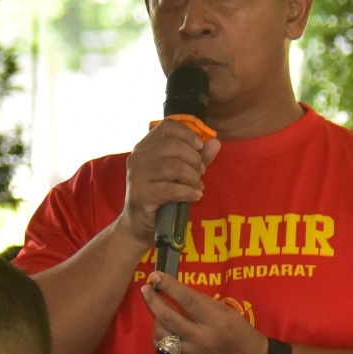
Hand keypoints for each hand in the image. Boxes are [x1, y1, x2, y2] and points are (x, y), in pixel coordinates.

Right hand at [118, 121, 222, 243]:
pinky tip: (195, 196)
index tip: (199, 148)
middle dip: (194, 159)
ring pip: (174, 166)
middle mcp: (138, 158)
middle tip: (200, 174)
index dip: (188, 134)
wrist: (139, 226)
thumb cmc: (161, 197)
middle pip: (174, 145)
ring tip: (197, 186)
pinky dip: (188, 192)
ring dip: (193, 177)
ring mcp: (137, 176)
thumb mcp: (180, 174)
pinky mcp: (142, 195)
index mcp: (145, 147)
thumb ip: (197, 157)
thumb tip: (215, 142)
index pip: (167, 126)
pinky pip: (171, 189)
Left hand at [140, 271, 267, 353]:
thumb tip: (180, 292)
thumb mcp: (229, 313)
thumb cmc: (242, 335)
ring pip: (162, 334)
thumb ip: (205, 303)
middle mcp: (201, 338)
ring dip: (155, 320)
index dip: (169, 285)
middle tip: (145, 289)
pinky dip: (160, 339)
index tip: (156, 276)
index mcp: (216, 321)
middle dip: (153, 300)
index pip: (187, 299)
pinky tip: (162, 331)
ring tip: (157, 312)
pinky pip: (163, 351)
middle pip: (168, 316)